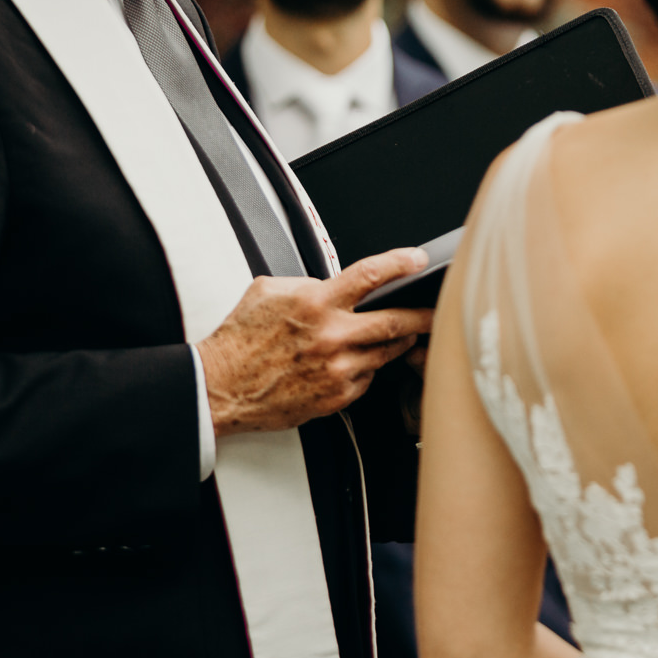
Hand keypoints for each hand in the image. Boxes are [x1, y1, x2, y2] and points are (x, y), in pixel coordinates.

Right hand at [198, 249, 435, 435]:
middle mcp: (331, 336)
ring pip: (387, 352)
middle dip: (423, 315)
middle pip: (396, 321)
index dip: (401, 263)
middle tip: (438, 311)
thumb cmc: (240, 340)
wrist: (219, 388)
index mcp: (315, 303)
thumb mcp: (268, 291)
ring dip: (398, 342)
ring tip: (402, 335)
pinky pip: (367, 378)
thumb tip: (334, 283)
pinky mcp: (336, 397)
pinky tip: (356, 362)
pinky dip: (367, 367)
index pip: (371, 275)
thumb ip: (307, 283)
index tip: (418, 260)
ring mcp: (337, 369)